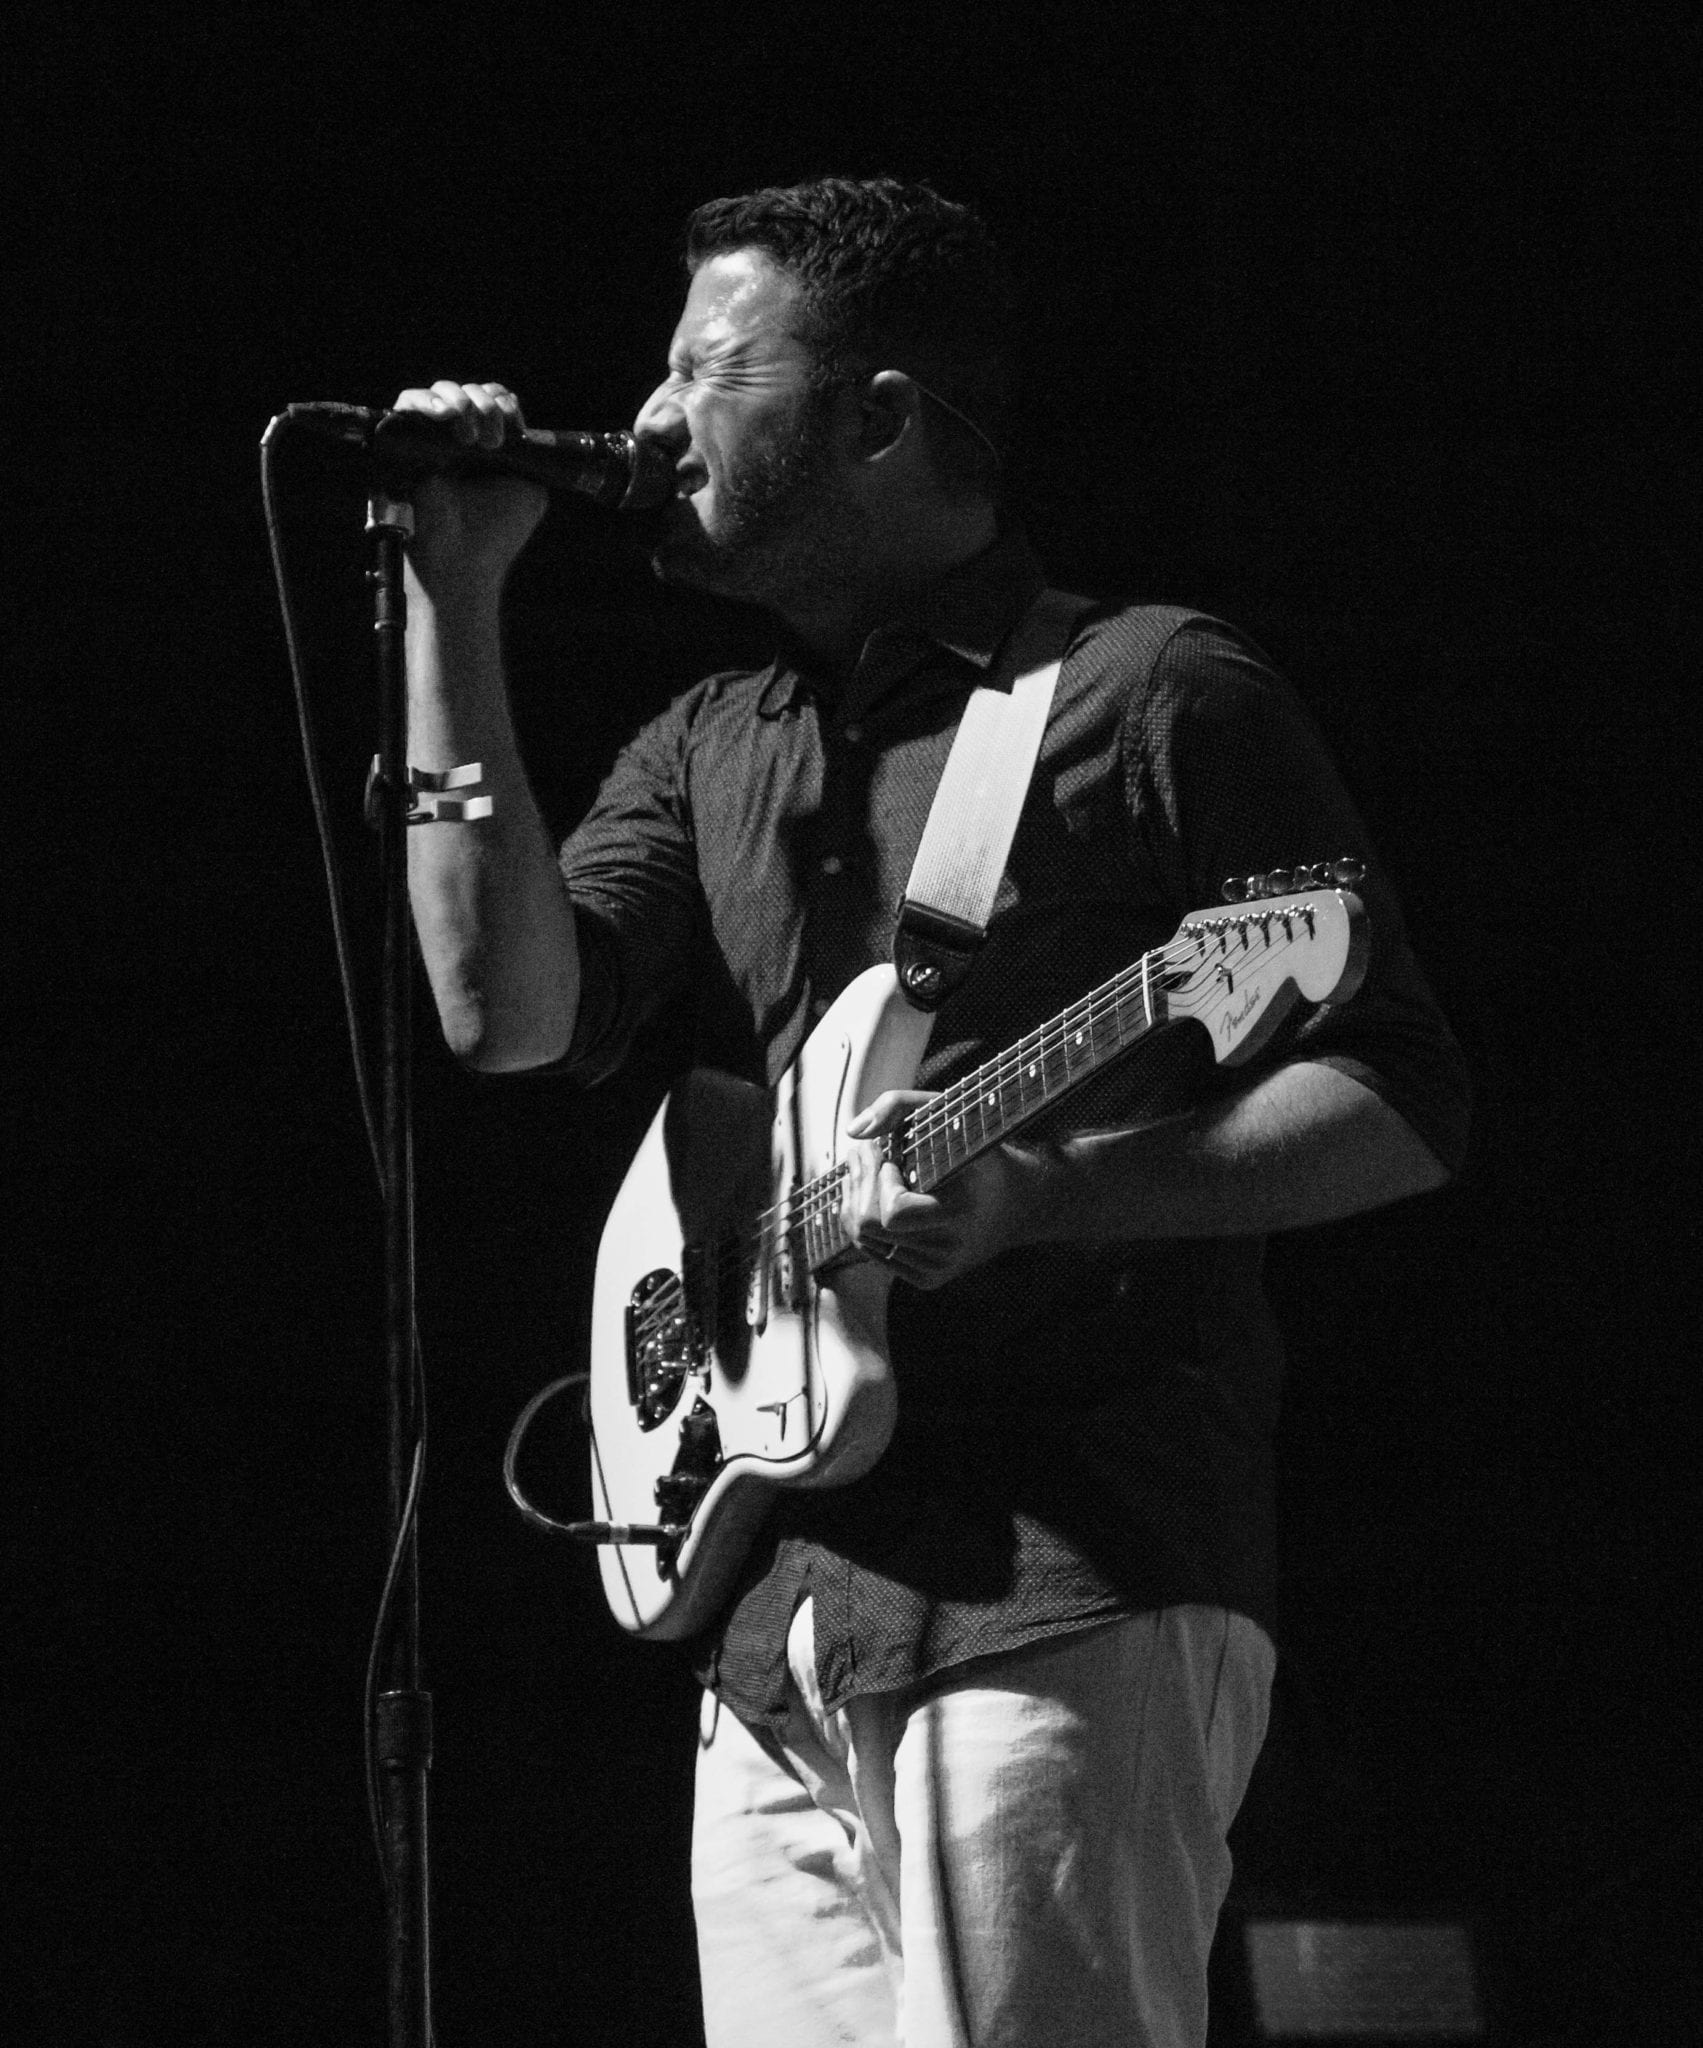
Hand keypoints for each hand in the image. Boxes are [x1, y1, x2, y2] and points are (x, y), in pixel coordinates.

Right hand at [390, 380, 548, 599]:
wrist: (461, 559)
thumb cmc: (497, 531)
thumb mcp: (531, 486)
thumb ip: (528, 451)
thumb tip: (515, 418)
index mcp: (489, 447)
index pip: (495, 401)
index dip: (503, 407)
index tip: (509, 434)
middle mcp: (459, 439)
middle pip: (473, 392)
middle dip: (485, 407)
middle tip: (491, 443)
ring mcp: (431, 440)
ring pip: (444, 391)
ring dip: (462, 404)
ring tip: (469, 437)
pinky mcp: (404, 443)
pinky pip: (409, 401)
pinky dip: (428, 402)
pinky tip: (445, 416)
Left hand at [841, 1090, 1060, 1288]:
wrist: (1015, 1202)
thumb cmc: (975, 1149)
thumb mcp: (947, 1112)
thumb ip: (897, 1105)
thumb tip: (853, 1132)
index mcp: (961, 1211)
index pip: (894, 1212)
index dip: (882, 1183)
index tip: (893, 1158)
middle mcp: (950, 1248)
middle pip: (869, 1226)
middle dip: (859, 1184)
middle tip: (865, 1153)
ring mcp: (938, 1269)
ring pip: (864, 1240)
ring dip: (856, 1200)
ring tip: (867, 1169)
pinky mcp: (927, 1278)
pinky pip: (874, 1253)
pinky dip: (866, 1223)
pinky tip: (879, 1197)